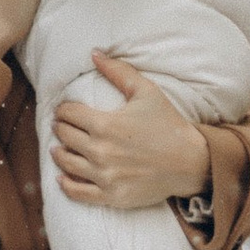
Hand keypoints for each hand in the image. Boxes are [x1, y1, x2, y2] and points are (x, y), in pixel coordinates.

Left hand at [52, 51, 218, 212]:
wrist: (191, 162)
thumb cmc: (169, 124)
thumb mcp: (146, 92)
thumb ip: (118, 71)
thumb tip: (94, 53)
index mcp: (105, 124)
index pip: (68, 114)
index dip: (64, 109)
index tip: (65, 109)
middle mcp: (100, 151)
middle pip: (64, 136)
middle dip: (61, 128)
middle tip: (61, 126)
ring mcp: (104, 176)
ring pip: (66, 163)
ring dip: (59, 153)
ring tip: (58, 148)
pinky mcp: (111, 195)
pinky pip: (77, 192)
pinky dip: (66, 184)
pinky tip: (62, 177)